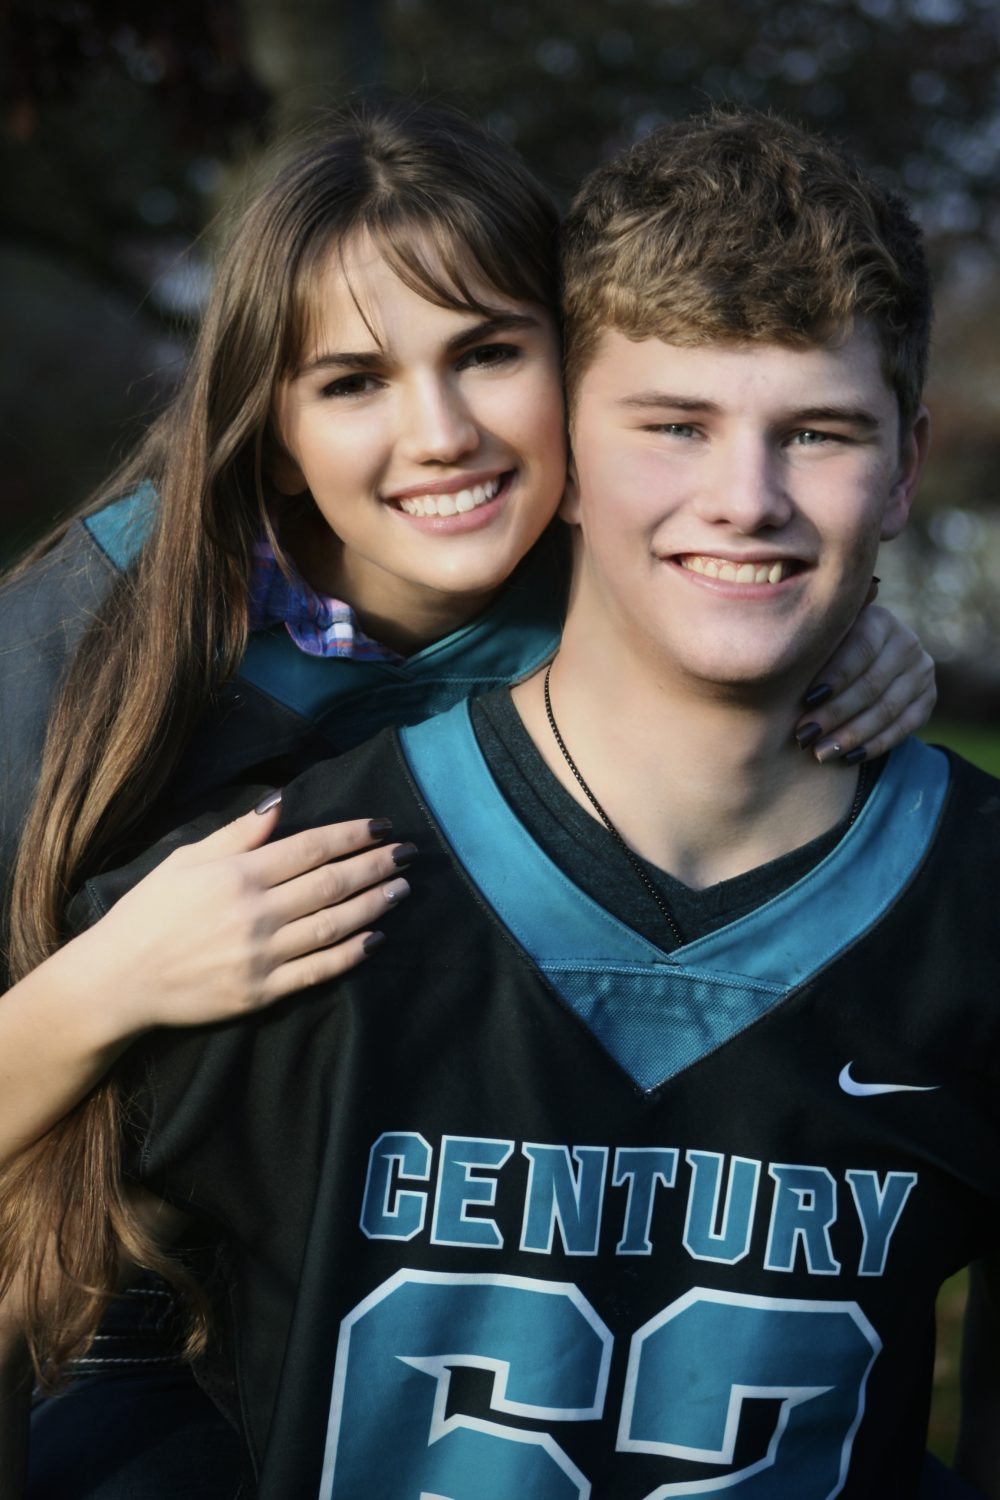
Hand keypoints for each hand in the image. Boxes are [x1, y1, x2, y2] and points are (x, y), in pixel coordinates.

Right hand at [69, 801, 413, 1037]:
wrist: (119, 979)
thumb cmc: (150, 911)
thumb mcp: (187, 859)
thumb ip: (238, 833)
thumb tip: (280, 803)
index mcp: (238, 874)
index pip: (311, 848)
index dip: (353, 835)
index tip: (383, 827)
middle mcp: (255, 913)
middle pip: (331, 884)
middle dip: (375, 866)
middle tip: (408, 854)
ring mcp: (261, 955)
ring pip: (333, 925)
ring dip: (373, 905)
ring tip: (401, 889)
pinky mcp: (262, 992)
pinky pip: (319, 970)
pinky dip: (351, 953)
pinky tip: (376, 938)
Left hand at [794, 601, 935, 762]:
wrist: (866, 660)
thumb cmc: (827, 651)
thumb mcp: (823, 639)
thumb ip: (812, 641)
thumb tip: (780, 651)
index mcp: (879, 620)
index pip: (860, 649)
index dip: (834, 677)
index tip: (806, 701)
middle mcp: (906, 642)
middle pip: (871, 685)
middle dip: (835, 714)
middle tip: (805, 736)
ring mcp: (921, 671)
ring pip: (887, 710)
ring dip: (851, 735)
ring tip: (821, 753)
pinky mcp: (928, 698)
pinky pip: (904, 728)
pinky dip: (875, 746)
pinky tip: (849, 758)